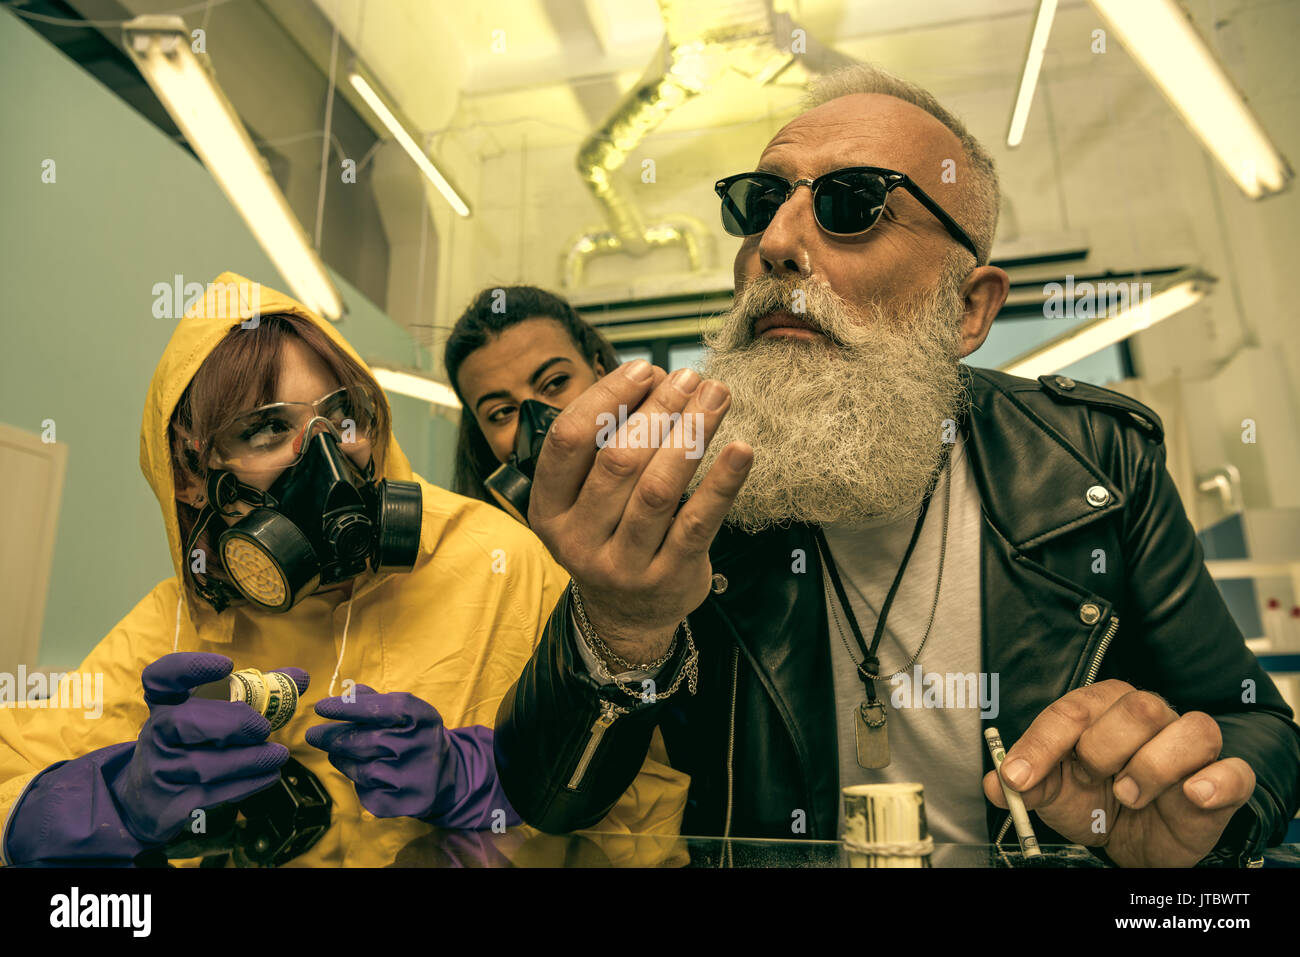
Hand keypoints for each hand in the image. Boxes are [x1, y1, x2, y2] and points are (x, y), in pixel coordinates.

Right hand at [112, 652, 299, 844]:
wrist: (149, 799)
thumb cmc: (191, 743)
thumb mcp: (209, 714)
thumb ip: (255, 692)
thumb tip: (299, 678)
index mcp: (164, 703)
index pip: (162, 677)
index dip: (190, 667)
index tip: (227, 664)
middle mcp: (156, 733)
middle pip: (182, 723)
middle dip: (231, 723)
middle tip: (263, 727)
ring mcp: (160, 770)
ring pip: (204, 765)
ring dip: (249, 759)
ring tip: (279, 754)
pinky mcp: (172, 804)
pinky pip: (212, 794)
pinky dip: (247, 784)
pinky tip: (270, 774)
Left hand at [306, 686, 454, 818]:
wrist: (443, 776)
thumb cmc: (414, 736)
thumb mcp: (406, 713)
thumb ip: (375, 701)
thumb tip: (346, 693)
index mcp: (424, 719)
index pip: (384, 709)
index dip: (350, 708)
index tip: (322, 707)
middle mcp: (422, 748)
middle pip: (366, 742)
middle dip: (333, 737)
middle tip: (313, 735)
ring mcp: (415, 779)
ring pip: (361, 770)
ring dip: (342, 759)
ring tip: (338, 752)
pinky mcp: (405, 804)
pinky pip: (366, 792)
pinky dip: (357, 782)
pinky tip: (365, 775)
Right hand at [528, 360, 753, 659]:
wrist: (627, 616)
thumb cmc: (611, 532)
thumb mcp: (587, 496)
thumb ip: (608, 440)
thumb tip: (653, 377)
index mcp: (549, 508)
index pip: (568, 441)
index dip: (606, 398)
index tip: (644, 368)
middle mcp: (578, 539)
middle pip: (617, 461)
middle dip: (658, 410)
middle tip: (689, 377)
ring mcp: (623, 564)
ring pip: (657, 489)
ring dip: (691, 434)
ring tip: (716, 397)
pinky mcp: (669, 577)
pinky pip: (698, 523)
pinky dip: (722, 483)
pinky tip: (740, 450)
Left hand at [983, 679, 1255, 866]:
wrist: (1134, 840)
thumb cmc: (1095, 801)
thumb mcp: (1054, 794)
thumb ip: (1026, 783)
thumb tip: (997, 781)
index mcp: (1101, 708)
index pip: (1072, 709)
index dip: (1042, 743)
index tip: (1019, 775)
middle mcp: (1149, 717)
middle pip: (1137, 708)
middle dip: (1104, 748)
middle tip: (1093, 779)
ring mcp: (1188, 747)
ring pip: (1190, 728)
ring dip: (1153, 767)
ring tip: (1130, 796)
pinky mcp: (1221, 780)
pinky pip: (1234, 770)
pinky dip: (1216, 781)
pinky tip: (1193, 794)